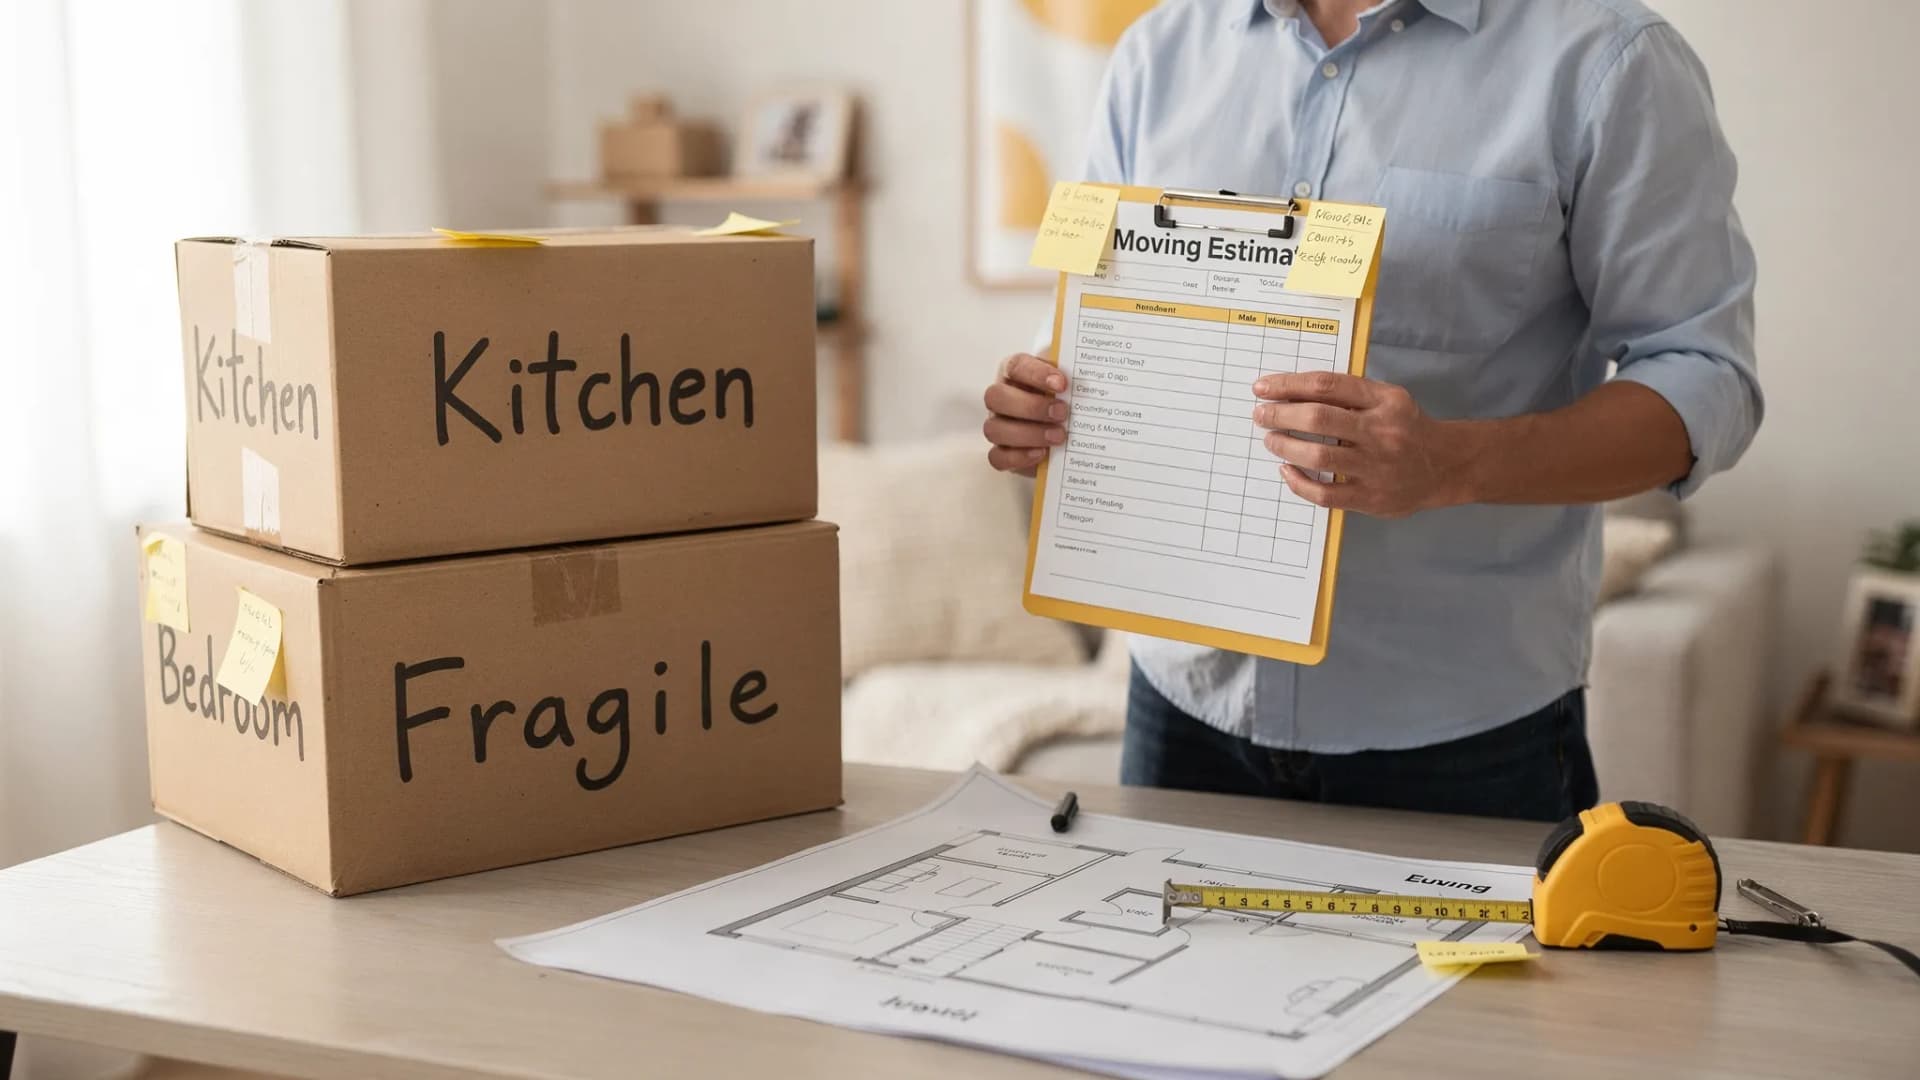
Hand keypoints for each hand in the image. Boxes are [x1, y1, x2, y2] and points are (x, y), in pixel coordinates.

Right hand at [983, 353, 1068, 476]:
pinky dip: (1018, 457)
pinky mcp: (1002, 452)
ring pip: (994, 429)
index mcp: (1015, 372)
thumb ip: (1074, 372)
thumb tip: (1090, 372)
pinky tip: (1042, 454)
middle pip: (997, 397)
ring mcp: (998, 425)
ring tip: (1059, 436)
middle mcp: (1002, 397)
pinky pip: (997, 457)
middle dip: (1031, 406)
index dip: (1036, 375)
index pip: (1016, 367)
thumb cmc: (1064, 396)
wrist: (1064, 424)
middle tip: (1062, 413)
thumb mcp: (1069, 379)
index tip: (1062, 384)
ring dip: (1028, 434)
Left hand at [1251, 372, 1473, 517]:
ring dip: (1286, 445)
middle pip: (1319, 417)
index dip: (1289, 385)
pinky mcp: (1370, 498)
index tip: (1263, 387)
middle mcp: (1381, 432)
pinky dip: (1299, 482)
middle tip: (1261, 414)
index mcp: (1385, 401)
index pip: (1328, 385)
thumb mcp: (1388, 398)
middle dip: (1281, 414)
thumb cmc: (1406, 427)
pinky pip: (1325, 494)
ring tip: (1271, 439)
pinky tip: (1287, 470)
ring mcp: (1376, 467)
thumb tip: (1293, 390)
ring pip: (1319, 455)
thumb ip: (1349, 393)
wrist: (1446, 466)